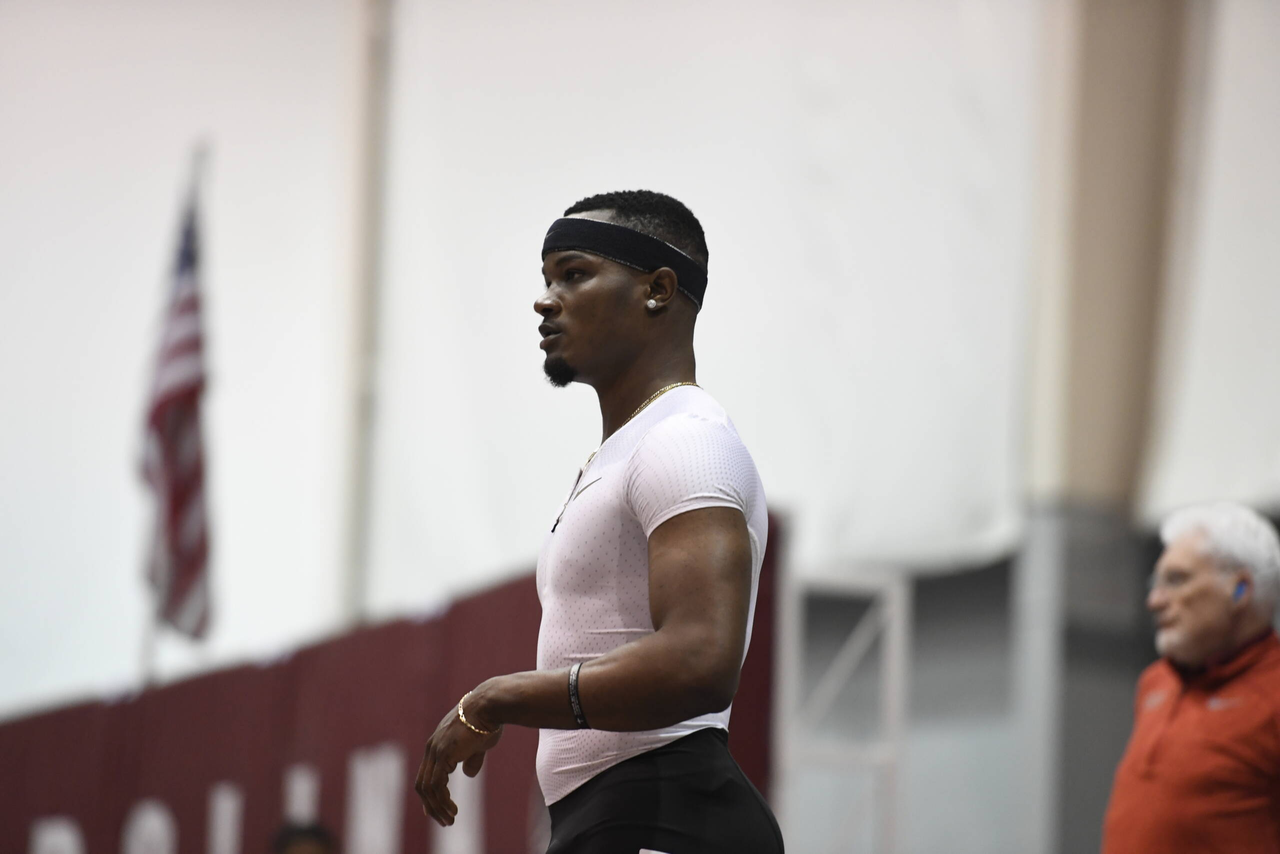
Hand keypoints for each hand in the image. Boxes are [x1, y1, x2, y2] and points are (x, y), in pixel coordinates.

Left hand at [415, 697, 502, 826]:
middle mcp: (432, 747)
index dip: (430, 794)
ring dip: (437, 808)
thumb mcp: (479, 744)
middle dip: (431, 805)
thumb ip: (471, 758)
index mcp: (437, 743)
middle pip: (423, 784)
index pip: (426, 774)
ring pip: (428, 788)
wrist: (490, 705)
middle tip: (443, 820)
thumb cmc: (489, 721)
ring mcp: (435, 751)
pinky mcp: (443, 755)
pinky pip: (437, 785)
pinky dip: (442, 801)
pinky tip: (453, 810)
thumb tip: (467, 774)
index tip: (436, 809)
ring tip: (450, 820)